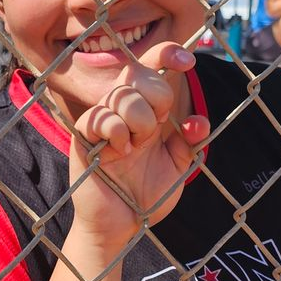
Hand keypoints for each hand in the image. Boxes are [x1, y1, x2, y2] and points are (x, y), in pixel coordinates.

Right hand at [70, 43, 208, 245]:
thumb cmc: (146, 197)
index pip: (151, 68)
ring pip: (122, 95)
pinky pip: (101, 117)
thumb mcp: (178, 167)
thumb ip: (191, 142)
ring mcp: (100, 121)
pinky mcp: (83, 136)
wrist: (121, 226)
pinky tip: (118, 153)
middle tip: (154, 132)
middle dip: (158, 98)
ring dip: (140, 123)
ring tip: (135, 148)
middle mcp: (121, 110)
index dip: (167, 53)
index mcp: (145, 111)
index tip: (188, 60)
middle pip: (139, 73)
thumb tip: (197, 121)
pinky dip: (117, 134)